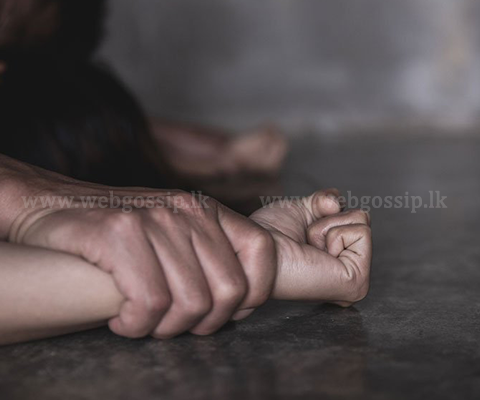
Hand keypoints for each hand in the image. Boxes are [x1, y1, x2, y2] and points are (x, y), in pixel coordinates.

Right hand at [9, 178, 275, 337]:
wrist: (52, 206)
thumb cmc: (119, 233)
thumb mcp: (175, 231)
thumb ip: (210, 256)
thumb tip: (244, 302)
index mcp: (207, 209)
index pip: (261, 249)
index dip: (256, 290)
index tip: (231, 311)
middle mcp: (186, 210)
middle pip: (228, 289)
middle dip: (206, 323)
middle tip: (176, 325)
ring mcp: (154, 220)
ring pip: (190, 303)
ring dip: (165, 328)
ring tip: (144, 321)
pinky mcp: (119, 233)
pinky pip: (150, 303)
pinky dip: (136, 325)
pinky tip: (122, 319)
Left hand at [251, 189, 371, 305]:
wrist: (256, 250)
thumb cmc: (270, 236)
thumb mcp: (304, 209)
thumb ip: (326, 201)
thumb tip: (337, 203)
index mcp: (340, 262)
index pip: (355, 218)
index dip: (327, 215)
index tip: (304, 237)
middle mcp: (350, 273)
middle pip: (362, 217)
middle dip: (329, 219)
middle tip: (306, 241)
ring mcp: (356, 282)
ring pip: (363, 221)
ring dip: (328, 227)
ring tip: (309, 247)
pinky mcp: (357, 284)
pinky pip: (362, 232)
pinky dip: (335, 234)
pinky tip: (317, 253)